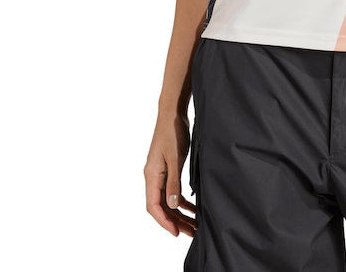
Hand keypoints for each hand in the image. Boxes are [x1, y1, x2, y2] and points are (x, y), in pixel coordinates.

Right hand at [144, 114, 197, 236]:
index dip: (164, 221)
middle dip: (175, 221)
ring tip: (194, 224)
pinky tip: (193, 206)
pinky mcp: (168, 168)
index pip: (154, 206)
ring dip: (179, 213)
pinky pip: (172, 190)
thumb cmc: (173, 131)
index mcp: (151, 175)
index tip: (177, 232)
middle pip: (161, 206)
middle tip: (190, 232)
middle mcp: (153, 176)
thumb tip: (172, 205)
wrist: (173, 113)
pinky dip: (181, 200)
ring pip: (167, 200)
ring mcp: (160, 173)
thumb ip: (173, 182)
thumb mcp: (175, 158)